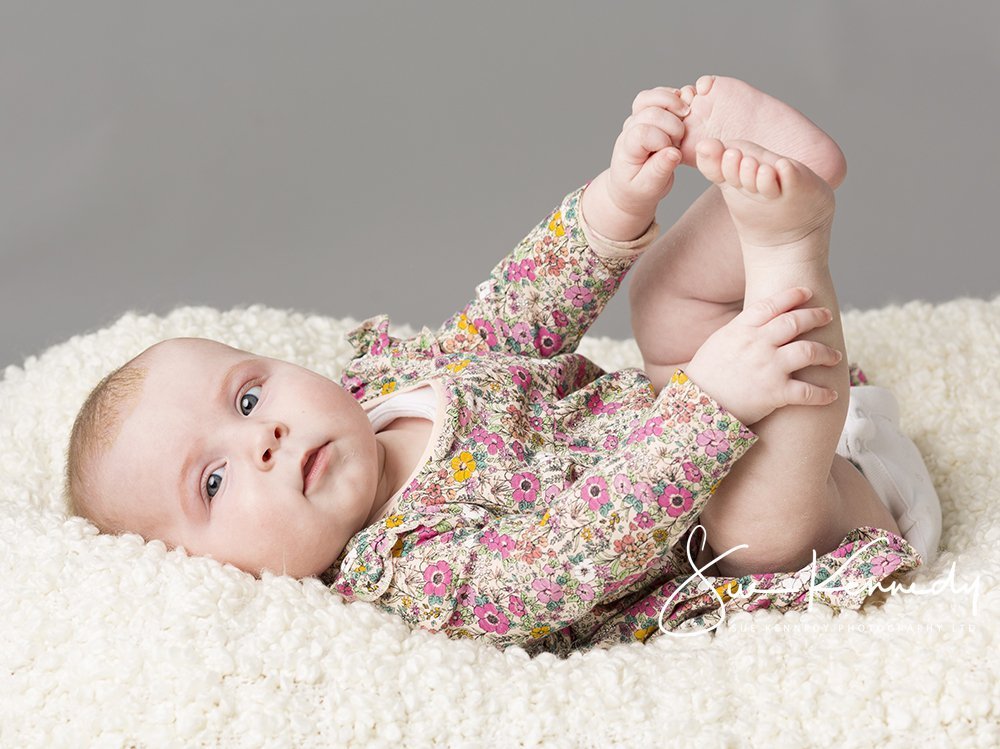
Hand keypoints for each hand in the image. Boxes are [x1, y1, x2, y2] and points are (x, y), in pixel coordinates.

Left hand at [606, 86, 688, 220]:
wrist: (630, 186)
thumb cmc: (639, 189)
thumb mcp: (649, 187)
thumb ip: (660, 170)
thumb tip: (674, 153)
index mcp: (628, 148)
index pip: (644, 132)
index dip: (663, 139)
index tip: (672, 153)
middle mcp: (630, 130)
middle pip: (650, 112)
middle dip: (672, 124)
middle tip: (679, 141)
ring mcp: (637, 120)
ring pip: (649, 97)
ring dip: (672, 102)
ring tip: (685, 114)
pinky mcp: (648, 114)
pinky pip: (657, 95)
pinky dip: (673, 97)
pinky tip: (683, 110)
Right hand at [681, 287, 842, 425]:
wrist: (696, 407)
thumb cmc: (705, 376)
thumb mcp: (718, 343)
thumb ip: (740, 331)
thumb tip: (758, 322)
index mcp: (741, 330)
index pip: (772, 305)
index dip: (792, 295)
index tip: (806, 292)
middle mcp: (758, 345)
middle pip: (795, 322)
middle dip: (815, 316)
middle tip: (827, 316)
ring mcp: (769, 368)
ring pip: (809, 351)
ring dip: (827, 353)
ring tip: (834, 356)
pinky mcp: (776, 393)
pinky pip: (808, 392)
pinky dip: (823, 394)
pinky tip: (831, 395)